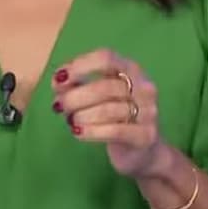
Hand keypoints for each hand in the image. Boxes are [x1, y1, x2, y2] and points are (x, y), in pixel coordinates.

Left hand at [51, 48, 163, 177]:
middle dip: (75, 97)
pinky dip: (91, 131)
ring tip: (70, 121)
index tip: (59, 80)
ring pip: (107, 110)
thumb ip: (76, 84)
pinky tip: (78, 132)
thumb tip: (58, 81)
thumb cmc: (115, 116)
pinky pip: (114, 131)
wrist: (141, 150)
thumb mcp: (96, 95)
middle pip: (103, 87)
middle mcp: (144, 86)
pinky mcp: (145, 135)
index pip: (105, 58)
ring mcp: (148, 111)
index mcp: (131, 68)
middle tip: (59, 106)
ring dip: (81, 115)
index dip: (80, 66)